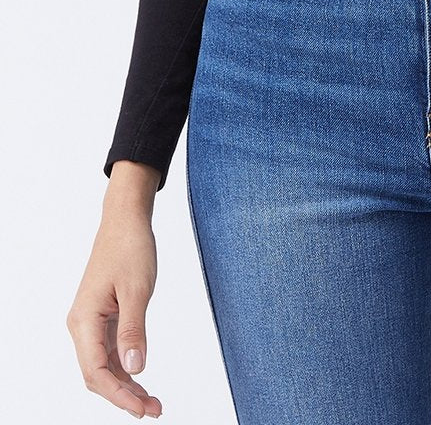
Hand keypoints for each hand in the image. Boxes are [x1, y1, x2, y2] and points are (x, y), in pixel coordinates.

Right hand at [67, 168, 163, 417]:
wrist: (125, 220)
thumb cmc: (130, 247)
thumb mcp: (137, 289)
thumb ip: (134, 330)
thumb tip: (134, 370)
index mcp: (84, 320)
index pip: (97, 371)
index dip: (119, 395)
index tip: (143, 408)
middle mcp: (81, 325)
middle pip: (97, 374)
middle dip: (123, 395)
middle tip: (154, 409)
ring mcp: (90, 322)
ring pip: (103, 365)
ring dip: (125, 385)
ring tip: (151, 401)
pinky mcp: (101, 317)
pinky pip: (108, 350)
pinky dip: (124, 367)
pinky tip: (140, 378)